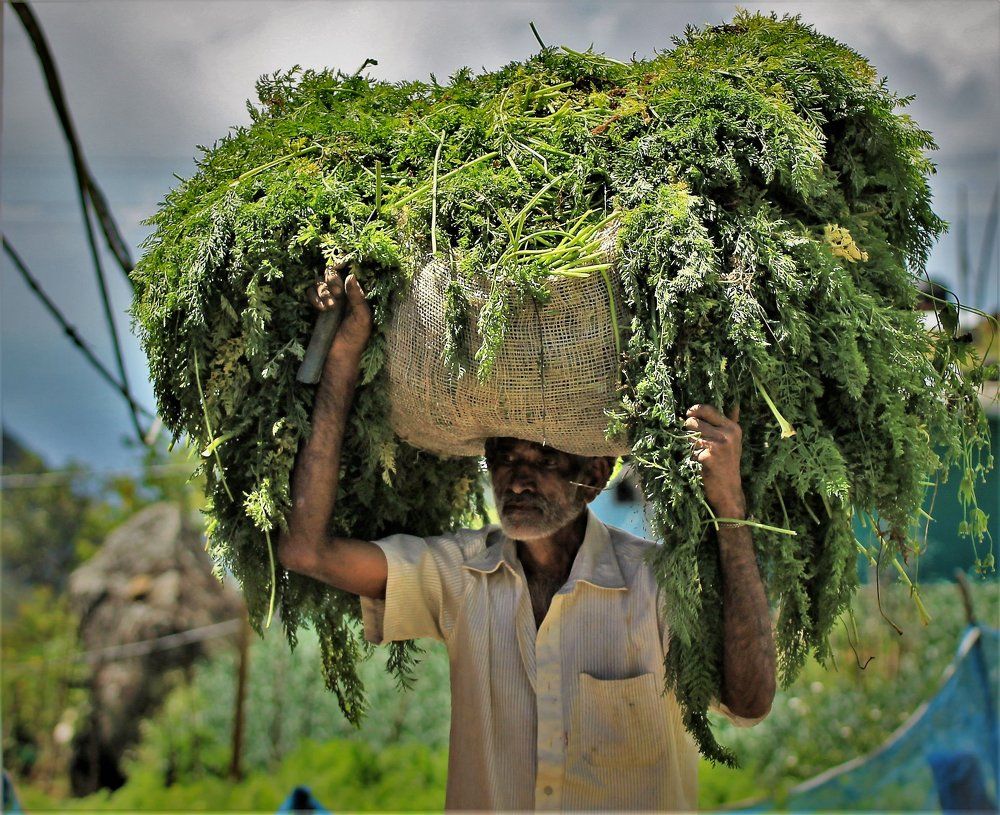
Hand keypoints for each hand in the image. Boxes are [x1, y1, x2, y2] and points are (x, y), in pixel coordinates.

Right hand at [307, 258, 372, 355]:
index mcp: (356, 297)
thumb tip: (350, 275)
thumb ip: (357, 297)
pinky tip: (321, 308)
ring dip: (323, 291)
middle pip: (332, 276)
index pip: (348, 275)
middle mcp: (343, 296)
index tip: (339, 269)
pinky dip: (314, 297)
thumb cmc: (355, 339)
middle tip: (336, 295)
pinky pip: (312, 294)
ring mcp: (330, 302)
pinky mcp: (318, 309)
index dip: (342, 271)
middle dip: (332, 282)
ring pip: (321, 284)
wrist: (339, 358)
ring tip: (330, 307)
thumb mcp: (362, 317)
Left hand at [684, 402, 745, 518]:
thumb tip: (736, 404)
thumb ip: (732, 421)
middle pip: (693, 421)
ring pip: (689, 436)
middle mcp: (727, 433)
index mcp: (732, 427)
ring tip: (699, 453)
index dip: (694, 411)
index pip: (707, 409)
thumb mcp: (733, 441)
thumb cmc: (727, 464)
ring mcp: (718, 445)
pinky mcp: (708, 457)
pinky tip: (699, 464)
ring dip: (689, 444)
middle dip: (687, 429)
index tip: (689, 415)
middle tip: (693, 440)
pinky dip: (691, 457)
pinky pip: (689, 450)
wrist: (728, 491)